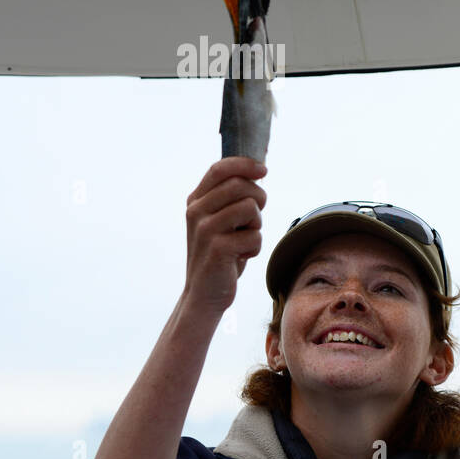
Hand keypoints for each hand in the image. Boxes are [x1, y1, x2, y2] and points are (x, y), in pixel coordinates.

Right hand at [182, 157, 266, 315]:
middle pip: (240, 185)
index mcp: (195, 201)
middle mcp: (196, 212)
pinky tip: (241, 257)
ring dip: (256, 225)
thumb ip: (231, 197)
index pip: (220, 169)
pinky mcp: (217, 249)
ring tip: (244, 239)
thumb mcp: (220, 220)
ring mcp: (205, 230)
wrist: (204, 294)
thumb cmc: (220, 253)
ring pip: (250, 208)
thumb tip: (258, 170)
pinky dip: (255, 247)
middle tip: (254, 219)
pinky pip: (255, 236)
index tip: (264, 169)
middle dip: (259, 198)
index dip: (245, 164)